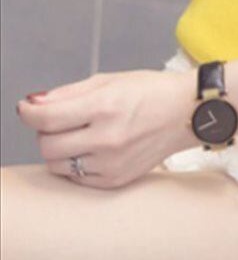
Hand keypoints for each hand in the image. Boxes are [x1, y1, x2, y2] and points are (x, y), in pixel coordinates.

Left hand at [16, 69, 197, 188]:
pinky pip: (77, 178)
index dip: (29, 112)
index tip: (27, 108)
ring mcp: (112, 162)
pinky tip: (93, 149)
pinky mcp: (117, 179)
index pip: (47, 118)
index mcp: (106, 106)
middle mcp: (108, 137)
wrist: (188, 113)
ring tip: (78, 135)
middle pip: (47, 145)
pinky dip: (77, 163)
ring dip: (59, 149)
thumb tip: (35, 103)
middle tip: (60, 121)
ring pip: (57, 165)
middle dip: (46, 131)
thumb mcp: (111, 80)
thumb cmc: (152, 91)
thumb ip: (69, 92)